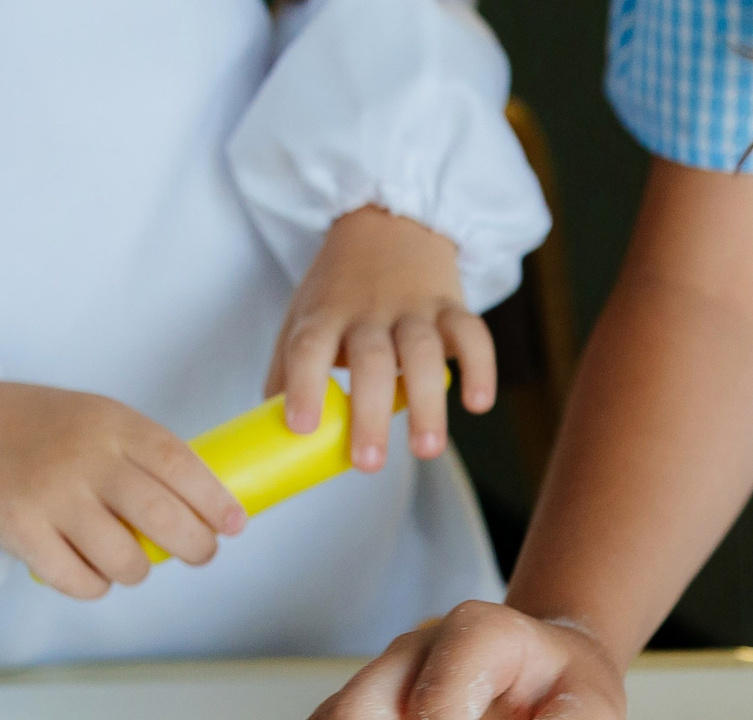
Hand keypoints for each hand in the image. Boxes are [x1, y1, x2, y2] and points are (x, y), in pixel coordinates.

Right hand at [0, 378, 243, 598]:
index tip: (234, 524)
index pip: (180, 465)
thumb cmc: (38, 429)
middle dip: (196, 547)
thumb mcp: (96, 418)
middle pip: (163, 519)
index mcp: (111, 424)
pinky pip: (80, 582)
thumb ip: (143, 455)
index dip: (215, 501)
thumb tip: (208, 510)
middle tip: (199, 552)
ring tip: (126, 558)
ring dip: (137, 571)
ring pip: (126, 561)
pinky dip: (94, 585)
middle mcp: (84, 458)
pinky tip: (89, 570)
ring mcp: (50, 495)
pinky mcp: (18, 530)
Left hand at [266, 207, 496, 471]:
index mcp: (325, 315)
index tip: (303, 428)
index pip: (308, 347)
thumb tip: (273, 433)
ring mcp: (413, 308)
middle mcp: (368, 311)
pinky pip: (472, 334)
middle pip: (370, 361)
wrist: (389, 222)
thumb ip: (288, 371)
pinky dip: (479, 368)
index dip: (303, 386)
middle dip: (370, 413)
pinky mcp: (451, 307)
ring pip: (422, 352)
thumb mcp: (305, 316)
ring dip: (427, 404)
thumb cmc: (341, 287)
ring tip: (426, 450)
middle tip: (369, 463)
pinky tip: (476, 404)